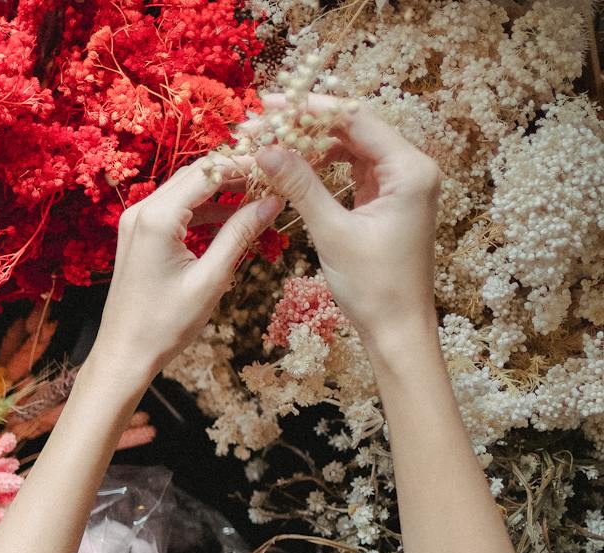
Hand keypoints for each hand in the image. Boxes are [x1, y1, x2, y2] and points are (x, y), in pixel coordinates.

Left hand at [91, 158, 283, 383]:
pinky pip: (175, 210)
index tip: (278, 167)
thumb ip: (240, 234)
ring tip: (259, 196)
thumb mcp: (211, 279)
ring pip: (186, 190)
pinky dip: (203, 209)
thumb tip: (273, 201)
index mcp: (157, 218)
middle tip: (273, 178)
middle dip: (235, 173)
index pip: (208, 172)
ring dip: (221, 191)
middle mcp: (140, 211)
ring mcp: (136, 222)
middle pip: (195, 174)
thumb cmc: (165, 324)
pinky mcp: (138, 235)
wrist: (124, 353)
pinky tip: (232, 217)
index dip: (245, 165)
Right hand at [253, 98, 440, 345]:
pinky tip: (292, 167)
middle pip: (354, 130)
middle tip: (261, 125)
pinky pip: (351, 172)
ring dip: (311, 146)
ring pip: (350, 149)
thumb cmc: (373, 284)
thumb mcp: (332, 232)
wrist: (396, 327)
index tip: (272, 105)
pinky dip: (322, 168)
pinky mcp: (386, 201)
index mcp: (410, 169)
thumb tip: (265, 149)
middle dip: (307, 126)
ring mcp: (399, 184)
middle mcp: (411, 168)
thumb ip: (300, 186)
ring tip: (270, 145)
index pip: (357, 120)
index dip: (312, 109)